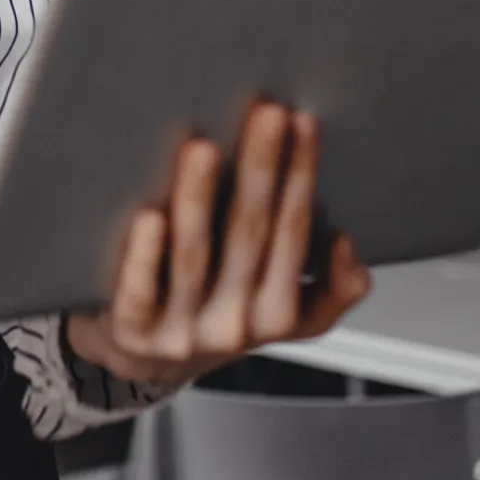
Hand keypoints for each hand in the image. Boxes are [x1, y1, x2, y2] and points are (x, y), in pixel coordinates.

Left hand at [64, 103, 371, 385]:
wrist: (142, 363)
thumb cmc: (212, 316)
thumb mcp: (283, 311)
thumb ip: (330, 288)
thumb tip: (346, 245)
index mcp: (276, 313)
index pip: (294, 234)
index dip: (300, 177)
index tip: (301, 124)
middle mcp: (233, 324)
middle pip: (249, 236)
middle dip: (262, 170)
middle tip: (265, 116)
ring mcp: (181, 329)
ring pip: (194, 257)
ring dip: (200, 199)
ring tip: (203, 149)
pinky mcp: (133, 331)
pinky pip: (140, 291)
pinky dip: (145, 255)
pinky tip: (149, 216)